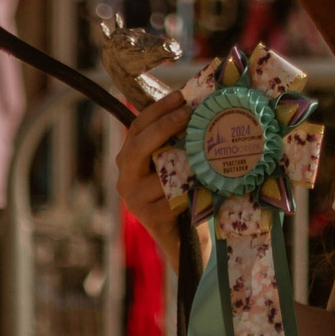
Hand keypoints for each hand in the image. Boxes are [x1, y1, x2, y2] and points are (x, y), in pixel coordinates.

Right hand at [114, 90, 192, 263]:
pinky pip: (172, 199)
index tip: (180, 95)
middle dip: (164, 126)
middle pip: (139, 146)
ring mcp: (135, 200)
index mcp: (129, 160)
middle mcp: (126, 178)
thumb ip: (179, 141)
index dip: (157, 110)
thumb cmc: (184, 195)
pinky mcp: (150, 219)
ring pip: (160, 174)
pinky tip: (206, 186)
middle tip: (188, 113)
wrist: (186, 240)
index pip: (137, 127)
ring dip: (185, 162)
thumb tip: (200, 104)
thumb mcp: (178, 164)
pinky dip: (190, 192)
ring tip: (208, 149)